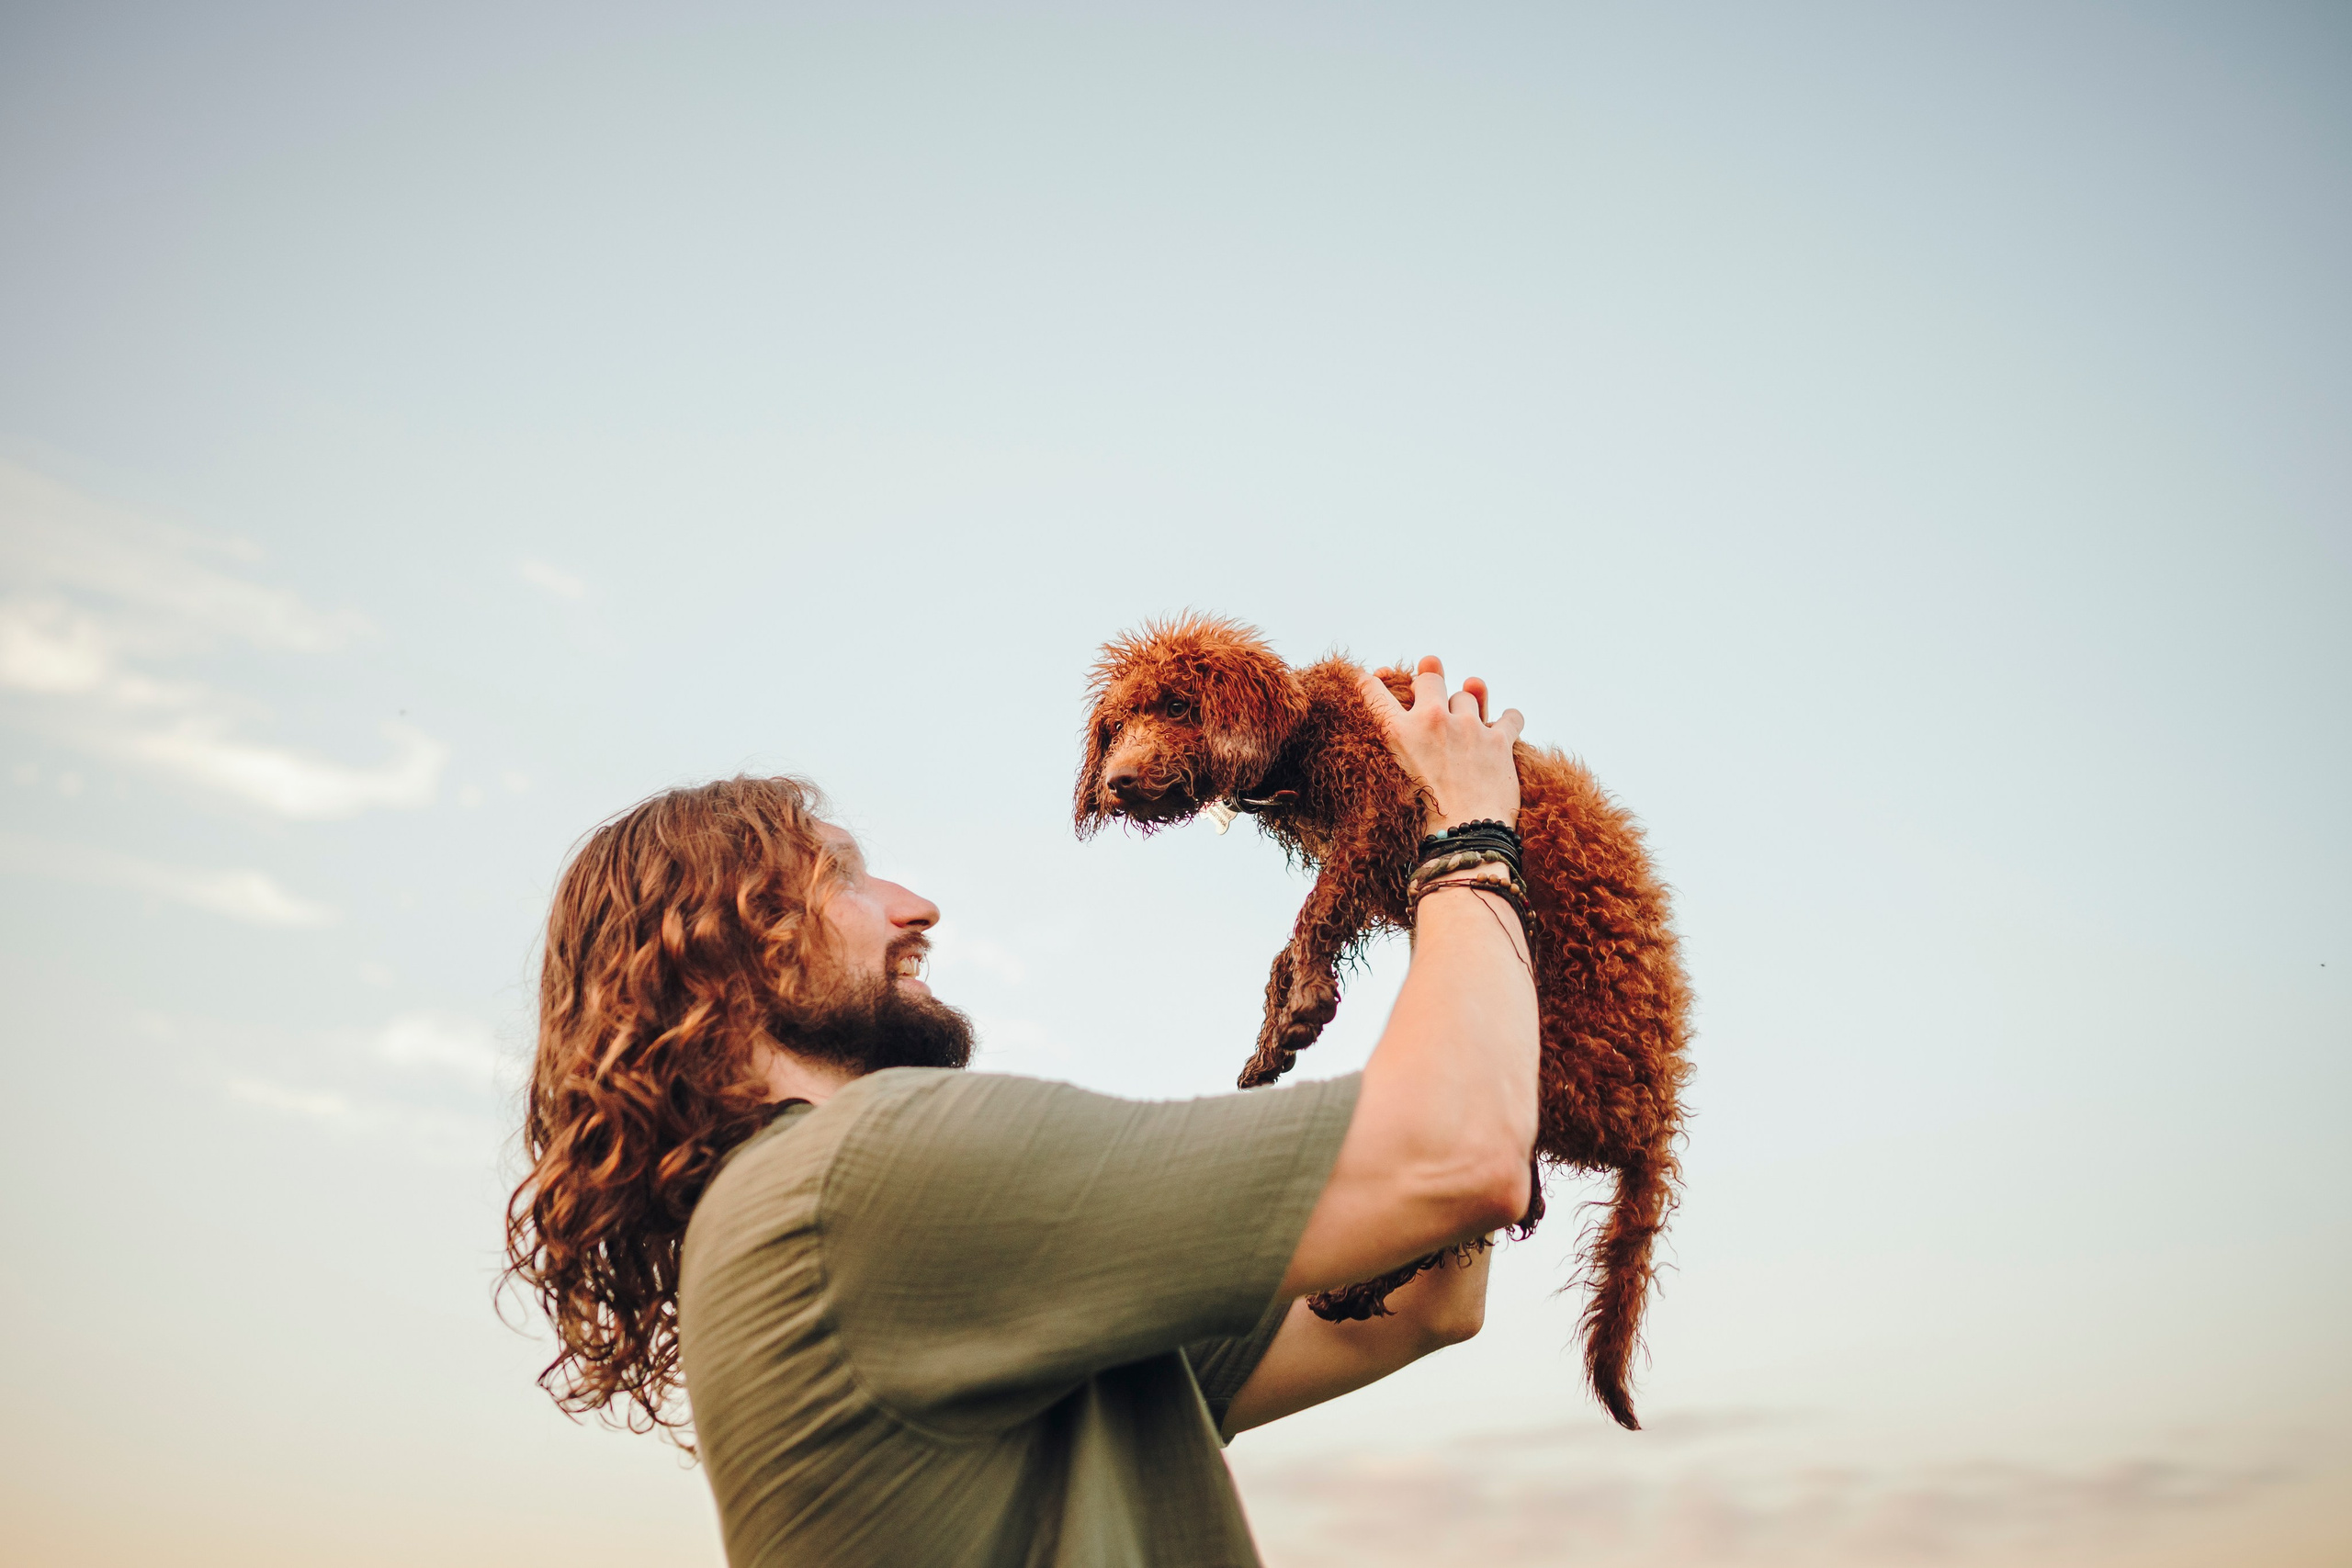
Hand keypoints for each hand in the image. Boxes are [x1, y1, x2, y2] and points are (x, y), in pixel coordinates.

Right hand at [1359, 655, 1524, 833]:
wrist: (1464, 839)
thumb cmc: (1424, 819)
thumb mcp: (1392, 778)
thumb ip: (1397, 745)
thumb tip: (1403, 726)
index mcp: (1398, 734)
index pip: (1374, 692)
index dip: (1370, 681)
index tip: (1377, 678)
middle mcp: (1431, 721)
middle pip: (1430, 678)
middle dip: (1431, 686)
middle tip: (1432, 703)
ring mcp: (1467, 727)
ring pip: (1468, 694)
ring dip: (1469, 708)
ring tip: (1467, 730)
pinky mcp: (1499, 740)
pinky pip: (1511, 716)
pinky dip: (1509, 721)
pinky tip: (1505, 728)